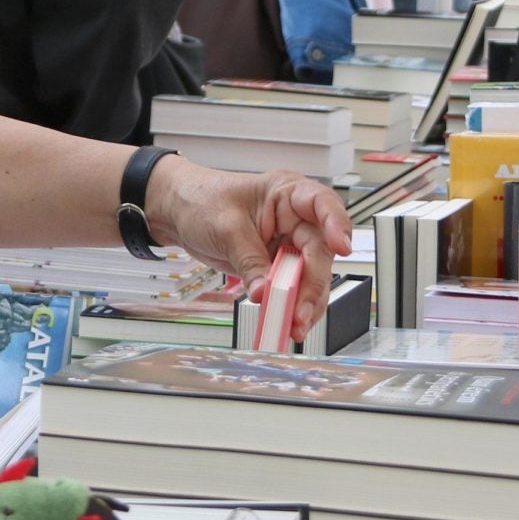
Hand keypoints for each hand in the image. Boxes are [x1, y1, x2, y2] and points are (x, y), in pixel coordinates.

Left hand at [147, 159, 352, 344]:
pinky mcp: (278, 266)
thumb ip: (249, 261)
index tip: (340, 247)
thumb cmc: (202, 201)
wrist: (178, 213)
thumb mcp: (226, 228)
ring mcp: (289, 244)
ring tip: (294, 326)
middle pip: (319, 252)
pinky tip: (286, 323)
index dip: (336, 224)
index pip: (322, 204)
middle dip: (312, 285)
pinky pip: (292, 289)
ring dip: (305, 303)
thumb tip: (266, 293)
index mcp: (287, 194)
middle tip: (299, 311)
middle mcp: (295, 219)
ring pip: (311, 277)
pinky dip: (290, 307)